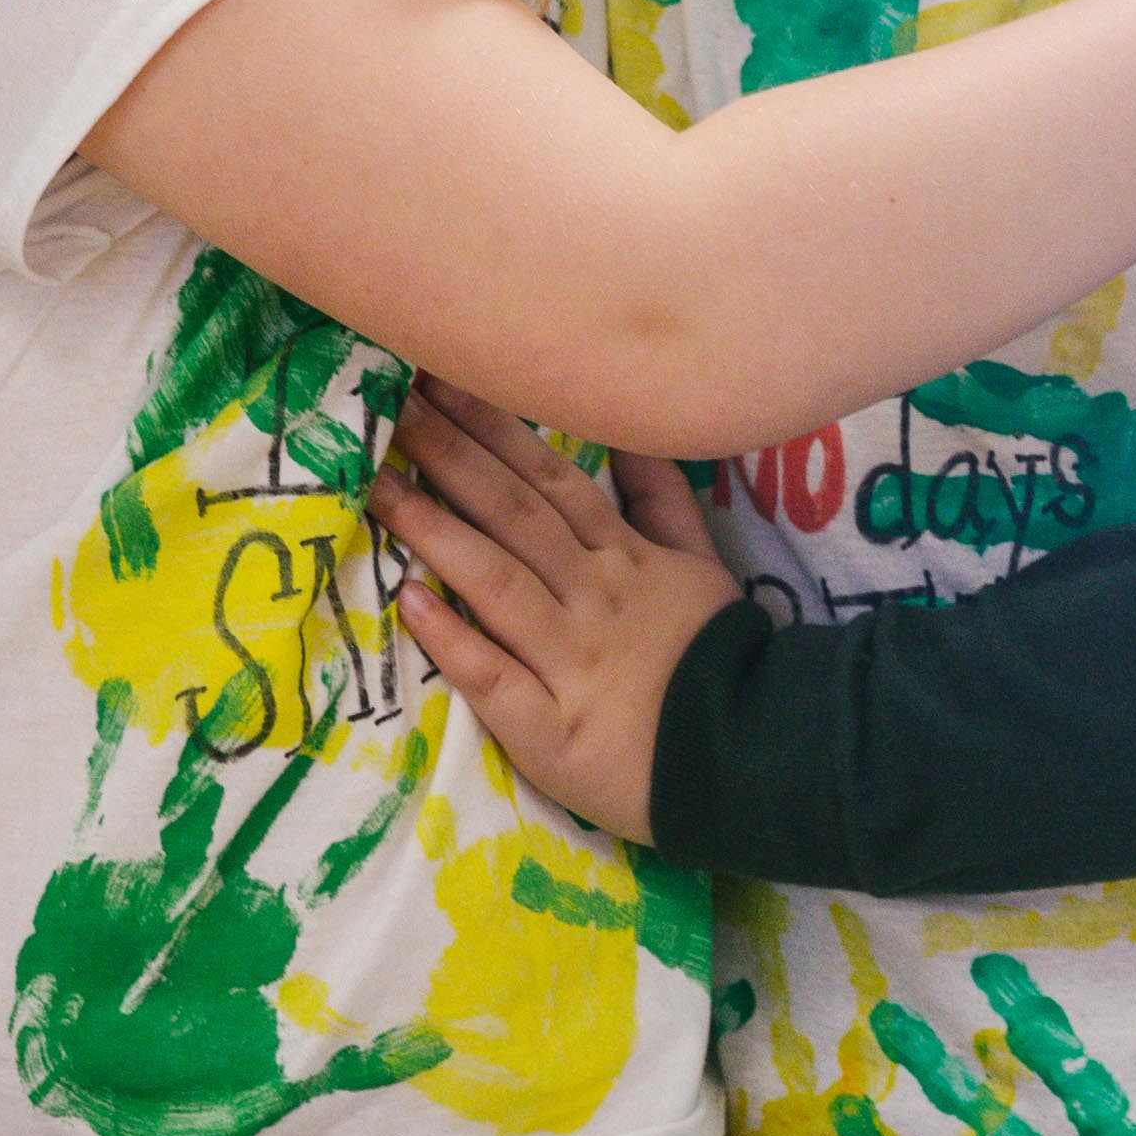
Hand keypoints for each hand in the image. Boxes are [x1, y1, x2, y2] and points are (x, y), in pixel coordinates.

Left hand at [367, 380, 737, 839]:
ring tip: (377, 486)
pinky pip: (496, 678)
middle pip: (512, 515)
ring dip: (435, 531)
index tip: (438, 378)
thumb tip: (627, 430)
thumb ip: (660, 497)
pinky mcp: (553, 729)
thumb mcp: (700, 564)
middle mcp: (591, 596)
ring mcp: (570, 661)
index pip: (548, 479)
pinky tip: (407, 601)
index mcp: (623, 556)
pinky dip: (454, 639)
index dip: (491, 426)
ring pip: (496, 582)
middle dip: (450, 457)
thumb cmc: (714, 657)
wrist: (757, 756)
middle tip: (390, 408)